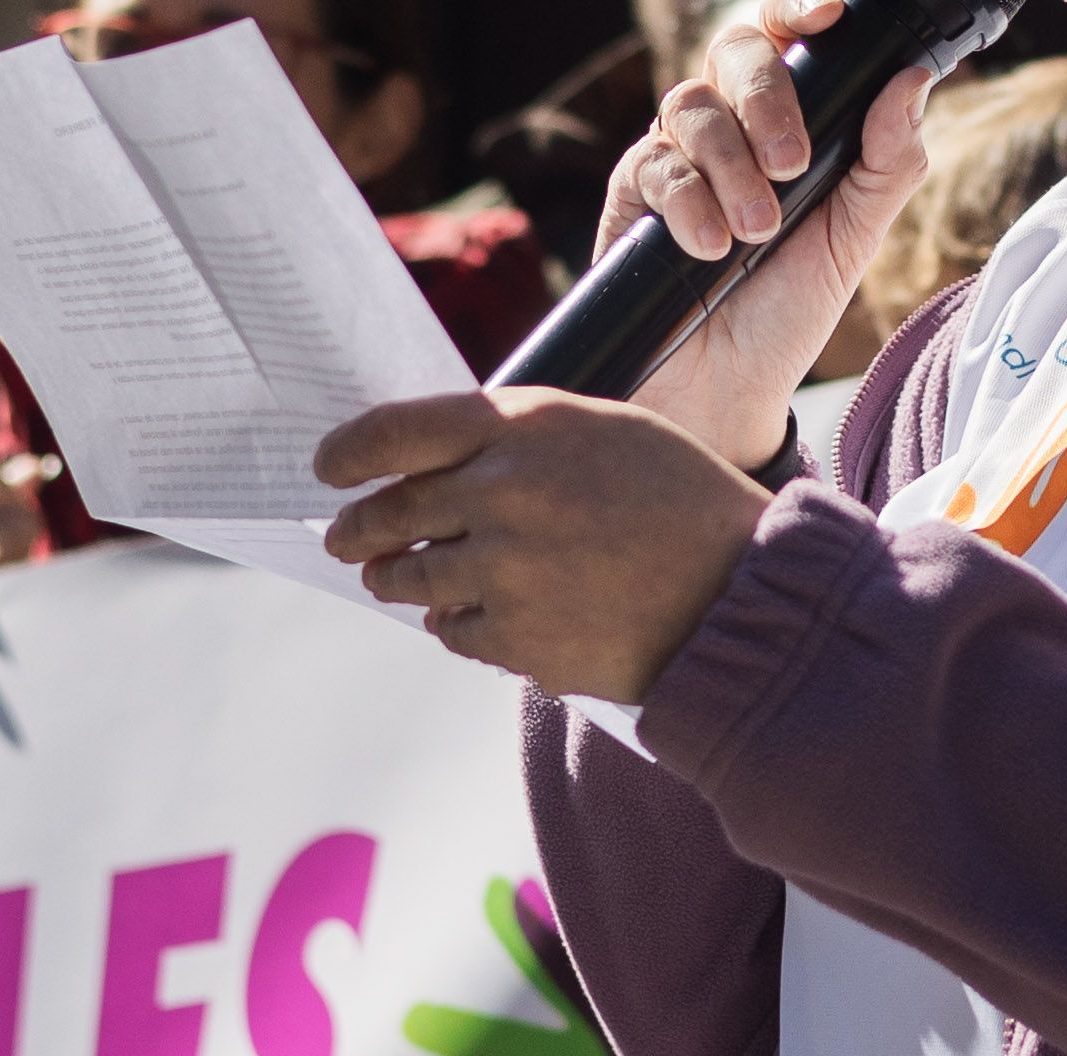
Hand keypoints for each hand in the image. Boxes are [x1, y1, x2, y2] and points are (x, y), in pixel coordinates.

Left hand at [315, 389, 773, 703]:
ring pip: (409, 579)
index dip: (348, 452)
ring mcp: (506, 571)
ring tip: (406, 577)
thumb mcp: (602, 431)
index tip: (326, 468)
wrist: (740, 592)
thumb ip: (516, 437)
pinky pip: (453, 631)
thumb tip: (428, 462)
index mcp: (525, 426)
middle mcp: (504, 493)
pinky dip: (459, 622)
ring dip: (400, 579)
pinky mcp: (516, 639)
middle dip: (358, 529)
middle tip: (348, 537)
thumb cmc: (676, 499)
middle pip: (388, 513)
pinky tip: (489, 612)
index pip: (396, 431)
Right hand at [599, 0, 936, 467]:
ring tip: (757, 231)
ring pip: (690, 104)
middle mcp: (730, 121)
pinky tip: (710, 245)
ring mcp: (677, 153)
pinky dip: (688, 203)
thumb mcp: (855, 236)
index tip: (829, 16)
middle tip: (792, 165)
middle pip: (734, 48)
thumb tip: (913, 78)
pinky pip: (652, 165)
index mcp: (789, 113)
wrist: (728, 389)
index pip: (787, 27)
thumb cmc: (790, 306)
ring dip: (731, 165)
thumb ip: (888, 160)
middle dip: (767, 97)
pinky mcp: (633, 194)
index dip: (800, 1)